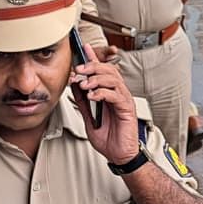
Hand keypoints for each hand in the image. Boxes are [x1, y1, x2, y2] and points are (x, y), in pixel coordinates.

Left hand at [68, 43, 140, 164]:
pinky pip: (115, 95)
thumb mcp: (89, 118)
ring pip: (113, 79)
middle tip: (79, 70)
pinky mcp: (127, 108)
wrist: (119, 155)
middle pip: (109, 70)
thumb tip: (75, 87)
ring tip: (84, 84)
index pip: (102, 71)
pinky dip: (102, 93)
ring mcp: (124, 100)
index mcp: (110, 94)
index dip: (94, 58)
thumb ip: (83, 102)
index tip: (84, 48)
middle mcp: (118, 94)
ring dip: (96, 78)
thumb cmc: (109, 139)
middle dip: (93, 66)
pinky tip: (92, 96)